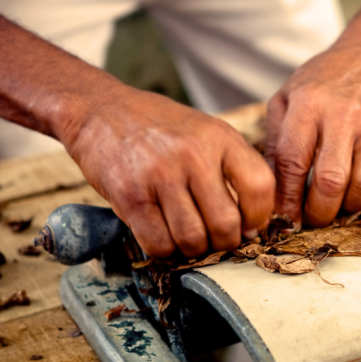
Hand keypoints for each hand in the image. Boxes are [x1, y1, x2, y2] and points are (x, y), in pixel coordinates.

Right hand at [62, 86, 273, 257]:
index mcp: (220, 137)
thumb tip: (253, 224)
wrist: (101, 111)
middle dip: (224, 243)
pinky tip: (164, 236)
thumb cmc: (161, 129)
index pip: (260, 187)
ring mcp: (160, 174)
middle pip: (226, 223)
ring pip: (192, 239)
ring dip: (193, 250)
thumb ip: (232, 168)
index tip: (249, 226)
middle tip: (215, 240)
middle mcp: (193, 154)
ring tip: (189, 238)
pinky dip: (165, 250)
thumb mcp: (206, 132)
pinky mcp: (129, 195)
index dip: (259, 217)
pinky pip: (158, 243)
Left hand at [265, 45, 360, 226]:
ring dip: (348, 207)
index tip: (284, 219)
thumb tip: (270, 190)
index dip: (286, 199)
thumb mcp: (287, 97)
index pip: (293, 162)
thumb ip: (275, 141)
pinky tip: (360, 187)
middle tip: (311, 218)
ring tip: (336, 204)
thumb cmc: (323, 82)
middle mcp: (344, 115)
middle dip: (318, 212)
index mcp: (309, 104)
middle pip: (331, 181)